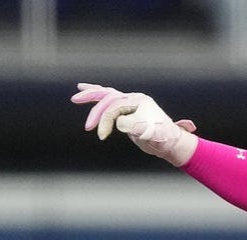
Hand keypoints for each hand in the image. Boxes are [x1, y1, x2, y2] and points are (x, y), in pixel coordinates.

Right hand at [70, 83, 197, 164]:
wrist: (170, 142)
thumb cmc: (162, 137)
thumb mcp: (148, 133)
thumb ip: (133, 125)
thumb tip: (119, 122)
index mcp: (138, 100)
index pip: (114, 107)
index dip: (105, 121)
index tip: (101, 136)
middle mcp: (133, 99)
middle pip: (108, 97)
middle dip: (95, 110)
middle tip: (87, 126)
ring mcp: (130, 104)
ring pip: (107, 95)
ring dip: (91, 95)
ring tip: (77, 96)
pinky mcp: (126, 111)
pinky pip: (110, 101)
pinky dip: (99, 96)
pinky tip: (88, 90)